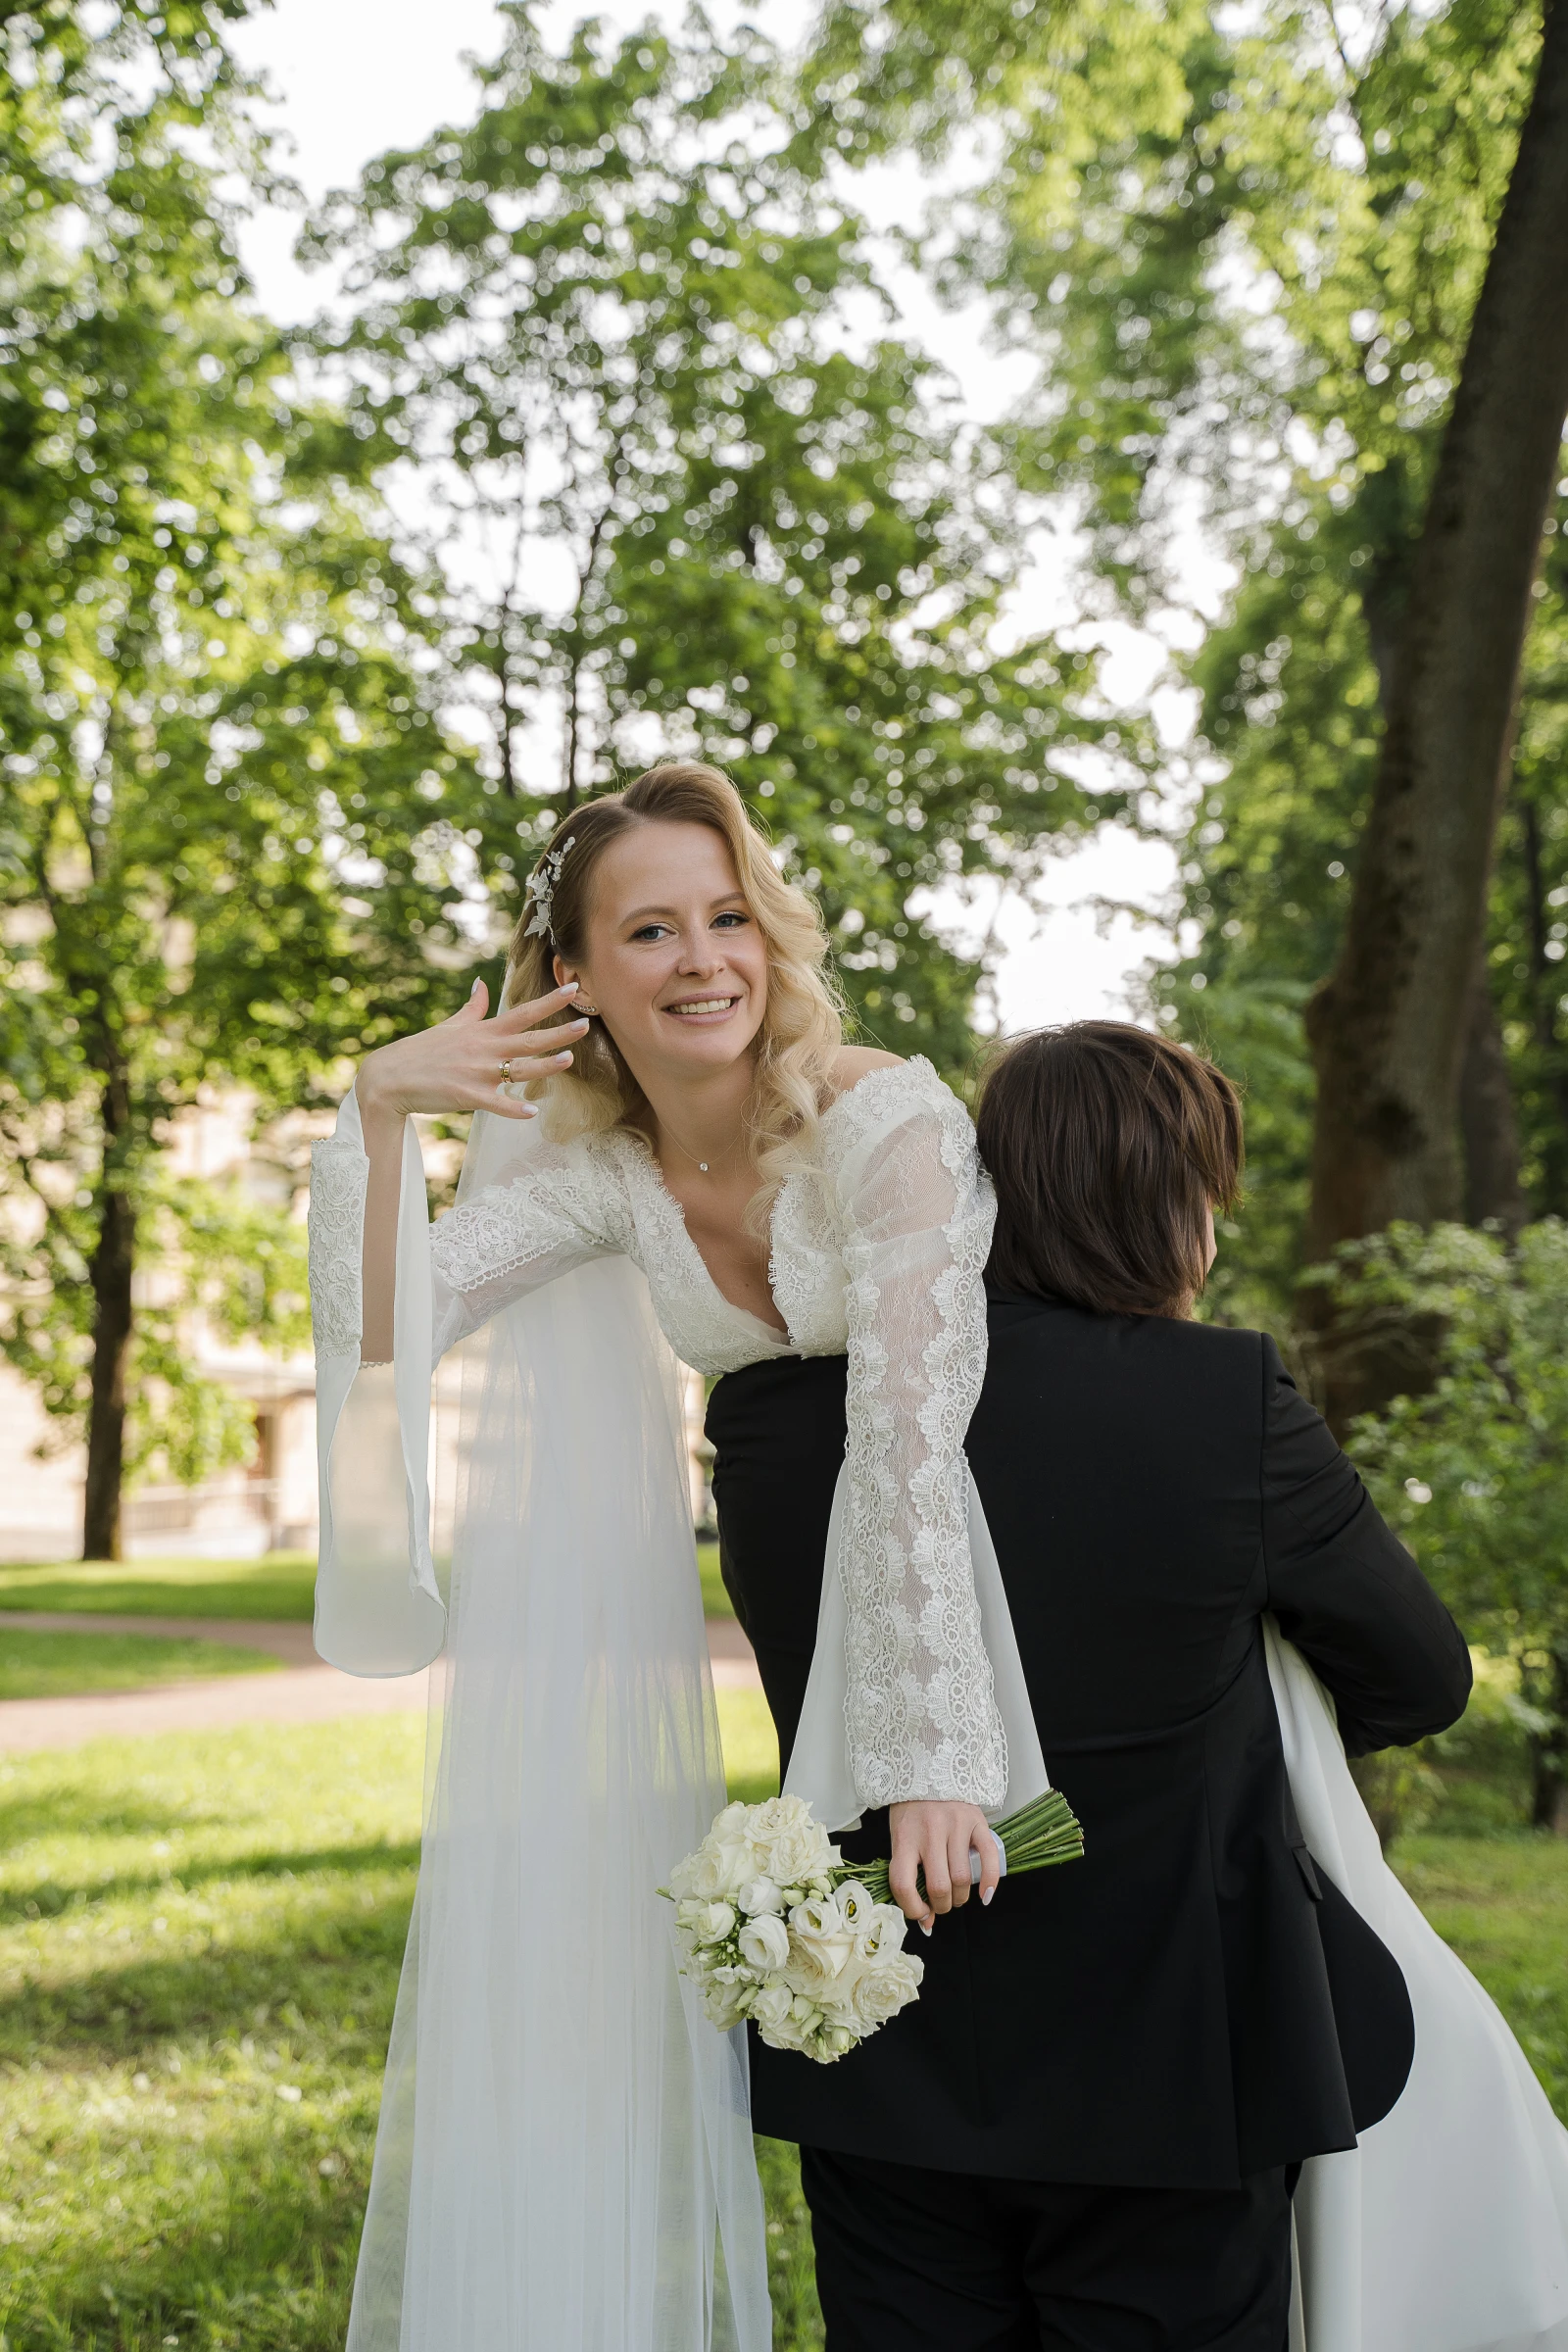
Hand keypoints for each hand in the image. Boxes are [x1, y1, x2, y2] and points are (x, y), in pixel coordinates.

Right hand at [357, 978, 587, 1124]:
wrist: (389, 1078)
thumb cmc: (422, 1052)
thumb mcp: (451, 1025)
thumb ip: (473, 1007)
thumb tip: (482, 983)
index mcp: (483, 1031)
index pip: (523, 1012)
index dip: (550, 1001)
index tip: (574, 988)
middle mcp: (484, 1049)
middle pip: (529, 1039)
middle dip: (559, 1032)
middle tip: (586, 1025)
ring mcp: (477, 1072)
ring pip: (518, 1069)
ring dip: (544, 1066)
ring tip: (569, 1060)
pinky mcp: (467, 1096)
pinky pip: (495, 1104)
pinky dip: (513, 1109)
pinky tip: (532, 1112)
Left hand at [887, 1801, 1002, 1933]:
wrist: (928, 1771)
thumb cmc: (912, 1811)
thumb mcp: (900, 1838)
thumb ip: (908, 1874)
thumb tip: (926, 1922)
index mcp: (904, 1837)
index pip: (903, 1884)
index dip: (912, 1908)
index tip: (920, 1915)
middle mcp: (930, 1832)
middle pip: (938, 1886)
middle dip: (941, 1906)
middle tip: (941, 1904)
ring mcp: (955, 1825)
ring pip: (962, 1878)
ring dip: (961, 1898)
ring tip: (957, 1896)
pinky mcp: (977, 1821)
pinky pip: (989, 1857)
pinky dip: (990, 1882)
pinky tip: (985, 1896)